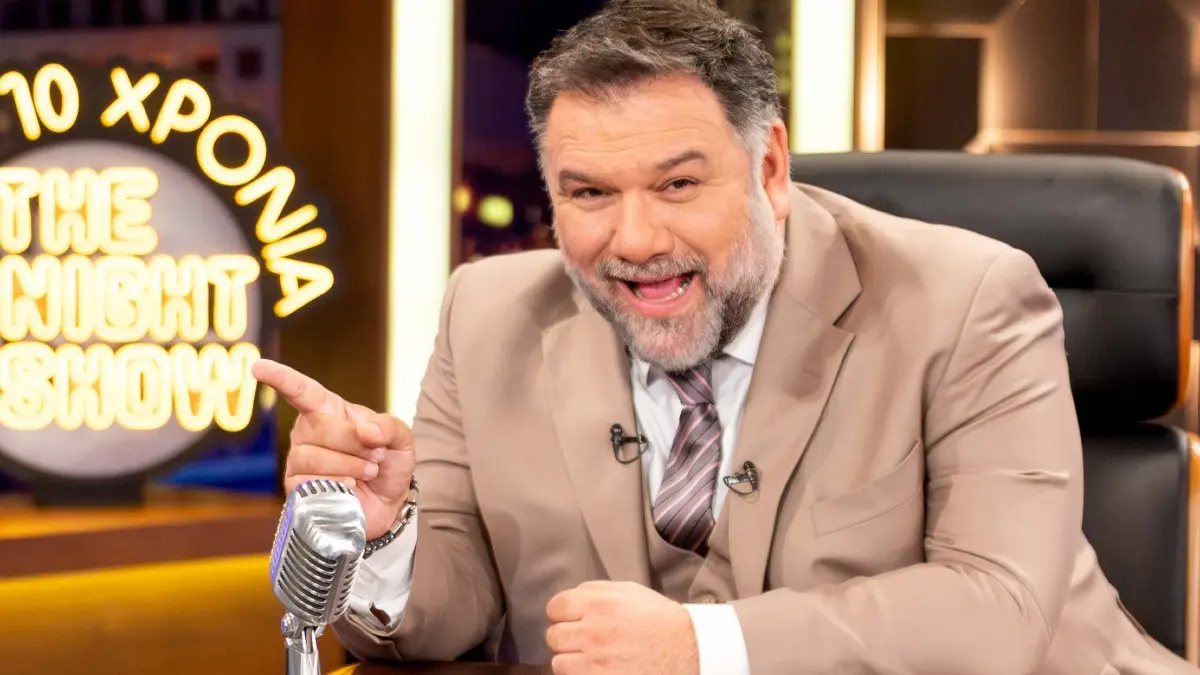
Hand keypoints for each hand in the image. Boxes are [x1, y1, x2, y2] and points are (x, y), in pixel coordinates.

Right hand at [251, 358, 415, 538]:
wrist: (389, 503)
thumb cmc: (389, 464)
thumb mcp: (400, 439)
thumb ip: (389, 427)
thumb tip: (366, 431)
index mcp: (329, 411)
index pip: (302, 391)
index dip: (282, 378)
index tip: (259, 367)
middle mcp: (308, 432)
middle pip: (320, 426)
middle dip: (355, 442)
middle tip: (375, 456)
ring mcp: (299, 460)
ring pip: (313, 456)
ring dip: (350, 465)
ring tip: (367, 472)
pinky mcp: (296, 488)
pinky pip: (308, 482)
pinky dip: (337, 485)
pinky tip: (350, 487)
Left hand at [545, 580, 698, 674]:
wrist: (689, 650)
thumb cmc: (661, 620)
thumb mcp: (630, 591)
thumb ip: (596, 590)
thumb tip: (571, 598)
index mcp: (599, 603)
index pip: (555, 607)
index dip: (564, 613)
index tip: (573, 619)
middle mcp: (594, 631)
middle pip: (554, 635)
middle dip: (567, 637)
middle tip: (585, 639)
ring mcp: (596, 660)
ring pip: (559, 662)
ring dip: (572, 660)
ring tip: (592, 657)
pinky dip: (581, 674)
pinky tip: (598, 669)